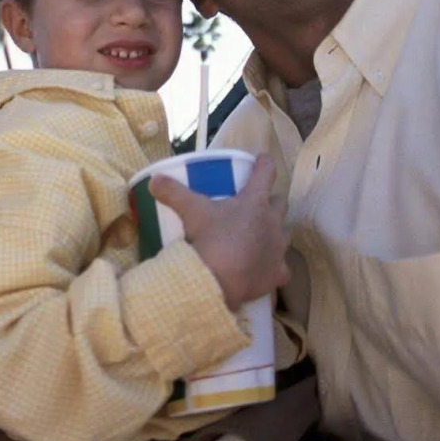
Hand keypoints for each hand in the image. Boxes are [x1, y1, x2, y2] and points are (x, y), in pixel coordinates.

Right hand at [151, 155, 289, 308]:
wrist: (219, 280)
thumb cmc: (210, 238)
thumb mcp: (190, 211)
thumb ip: (172, 192)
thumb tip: (154, 180)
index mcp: (255, 201)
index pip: (266, 173)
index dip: (265, 163)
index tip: (262, 159)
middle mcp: (273, 221)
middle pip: (281, 203)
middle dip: (272, 202)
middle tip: (259, 204)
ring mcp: (278, 248)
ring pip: (285, 233)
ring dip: (276, 232)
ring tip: (262, 235)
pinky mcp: (278, 272)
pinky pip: (281, 267)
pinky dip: (274, 266)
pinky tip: (265, 269)